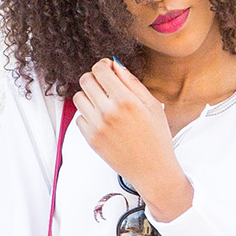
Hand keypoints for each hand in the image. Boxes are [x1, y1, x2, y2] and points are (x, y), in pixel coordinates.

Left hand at [73, 59, 193, 222]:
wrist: (152, 171)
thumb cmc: (157, 138)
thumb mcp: (152, 106)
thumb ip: (132, 82)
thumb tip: (115, 64)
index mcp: (125, 100)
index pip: (100, 69)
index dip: (103, 65)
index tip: (109, 69)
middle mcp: (108, 112)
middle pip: (86, 81)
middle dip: (95, 78)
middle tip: (105, 85)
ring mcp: (97, 127)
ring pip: (78, 98)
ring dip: (88, 96)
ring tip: (102, 103)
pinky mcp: (91, 140)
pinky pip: (79, 118)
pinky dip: (88, 116)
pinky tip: (102, 120)